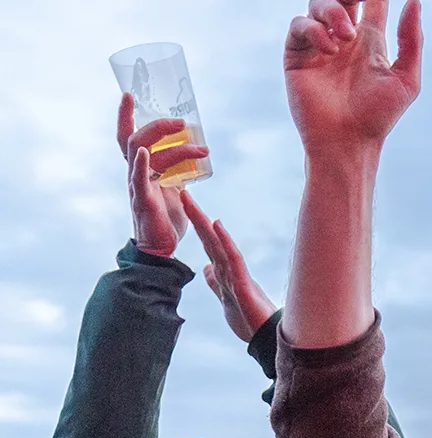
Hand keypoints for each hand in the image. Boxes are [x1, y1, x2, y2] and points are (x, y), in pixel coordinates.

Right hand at [117, 94, 208, 257]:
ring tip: (202, 150)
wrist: (161, 248)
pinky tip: (143, 152)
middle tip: (184, 123)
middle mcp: (136, 173)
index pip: (130, 136)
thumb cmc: (166, 218)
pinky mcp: (143, 200)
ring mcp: (137, 185)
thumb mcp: (174, 188)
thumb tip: (193, 154)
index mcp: (142, 168)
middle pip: (137, 138)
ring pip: (147, 155)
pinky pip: (138, 179)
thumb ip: (177, 171)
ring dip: (176, 148)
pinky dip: (139, 163)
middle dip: (159, 126)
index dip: (127, 116)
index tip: (129, 94)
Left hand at [181, 193, 278, 341]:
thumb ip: (216, 283)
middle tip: (182, 193)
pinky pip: (233, 258)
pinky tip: (217, 224)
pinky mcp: (243, 283)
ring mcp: (236, 275)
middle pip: (209, 238)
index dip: (196, 226)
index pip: (208, 244)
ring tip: (192, 203)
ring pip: (217, 243)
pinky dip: (225, 240)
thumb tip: (207, 268)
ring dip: (204, 222)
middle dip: (196, 216)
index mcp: (224, 273)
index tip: (184, 206)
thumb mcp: (225, 300)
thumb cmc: (249, 321)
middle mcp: (229, 269)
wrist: (265, 339)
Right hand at [284, 0, 423, 152]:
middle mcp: (344, 39)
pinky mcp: (298, 55)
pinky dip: (315, 30)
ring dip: (333, 10)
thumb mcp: (406, 80)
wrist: (348, 140)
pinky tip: (331, 48)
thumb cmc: (378, 116)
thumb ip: (411, 41)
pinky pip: (300, 25)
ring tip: (348, 34)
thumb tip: (414, 2)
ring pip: (318, 4)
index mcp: (370, 42)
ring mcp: (320, 46)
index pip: (372, 3)